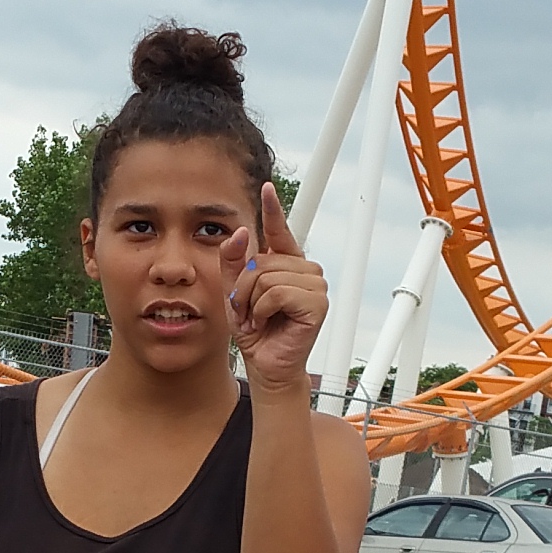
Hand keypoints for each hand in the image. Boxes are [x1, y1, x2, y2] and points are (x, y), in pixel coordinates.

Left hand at [222, 187, 326, 396]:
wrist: (265, 364)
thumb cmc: (255, 330)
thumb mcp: (234, 291)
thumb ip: (233, 261)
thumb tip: (243, 231)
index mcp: (286, 264)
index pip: (279, 231)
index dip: (273, 210)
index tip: (266, 188)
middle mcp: (304, 271)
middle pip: (263, 261)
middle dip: (245, 288)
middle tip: (249, 311)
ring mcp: (314, 286)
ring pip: (268, 276)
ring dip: (253, 301)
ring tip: (259, 318)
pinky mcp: (317, 303)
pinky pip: (278, 292)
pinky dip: (264, 309)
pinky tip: (269, 322)